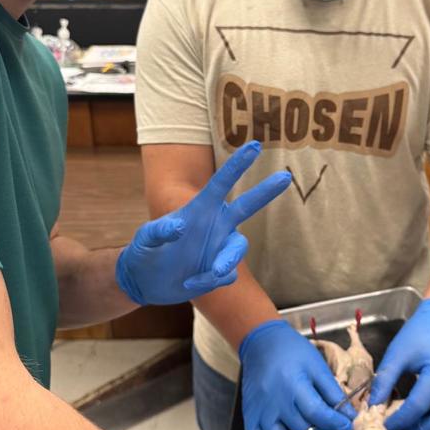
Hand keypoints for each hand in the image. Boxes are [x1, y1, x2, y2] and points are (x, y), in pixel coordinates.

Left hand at [115, 142, 290, 304]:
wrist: (146, 283)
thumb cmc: (144, 253)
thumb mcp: (145, 240)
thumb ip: (159, 231)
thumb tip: (180, 225)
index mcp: (199, 211)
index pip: (221, 184)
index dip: (238, 165)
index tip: (254, 146)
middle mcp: (215, 226)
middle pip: (246, 206)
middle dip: (265, 191)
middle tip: (285, 177)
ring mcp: (219, 248)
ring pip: (238, 250)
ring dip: (227, 261)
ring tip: (212, 274)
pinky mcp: (219, 271)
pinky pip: (226, 276)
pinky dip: (208, 281)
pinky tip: (189, 284)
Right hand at [239, 321, 355, 429]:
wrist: (261, 343)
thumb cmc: (292, 351)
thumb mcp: (316, 364)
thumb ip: (331, 390)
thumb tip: (347, 414)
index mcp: (294, 384)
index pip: (316, 412)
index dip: (334, 424)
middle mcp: (275, 401)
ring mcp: (260, 411)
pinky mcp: (250, 416)